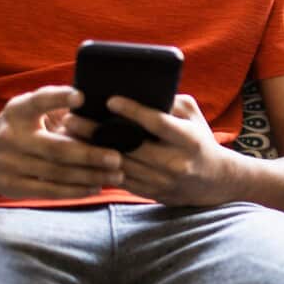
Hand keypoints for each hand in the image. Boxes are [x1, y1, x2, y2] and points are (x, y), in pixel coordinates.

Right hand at [0, 86, 123, 198]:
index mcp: (17, 111)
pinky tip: (95, 187)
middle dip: (90, 154)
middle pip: (56, 149)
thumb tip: (97, 105)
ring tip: (115, 175)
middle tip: (117, 157)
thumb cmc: (19, 127)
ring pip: (56, 173)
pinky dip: (74, 190)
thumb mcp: (28, 109)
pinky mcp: (11, 186)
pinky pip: (48, 191)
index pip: (38, 101)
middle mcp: (9, 137)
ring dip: (89, 176)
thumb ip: (55, 106)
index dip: (59, 98)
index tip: (81, 96)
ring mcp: (8, 164)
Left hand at [65, 94, 243, 206]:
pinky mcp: (151, 193)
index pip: (157, 124)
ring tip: (69, 136)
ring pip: (119, 165)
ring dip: (91, 151)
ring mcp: (162, 181)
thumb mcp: (193, 117)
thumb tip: (142, 90)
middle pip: (129, 147)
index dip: (133, 111)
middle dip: (97, 132)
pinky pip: (120, 180)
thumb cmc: (199, 140)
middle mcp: (175, 163)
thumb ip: (170, 103)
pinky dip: (99, 167)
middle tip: (71, 119)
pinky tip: (81, 155)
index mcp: (189, 140)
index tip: (109, 100)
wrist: (214, 180)